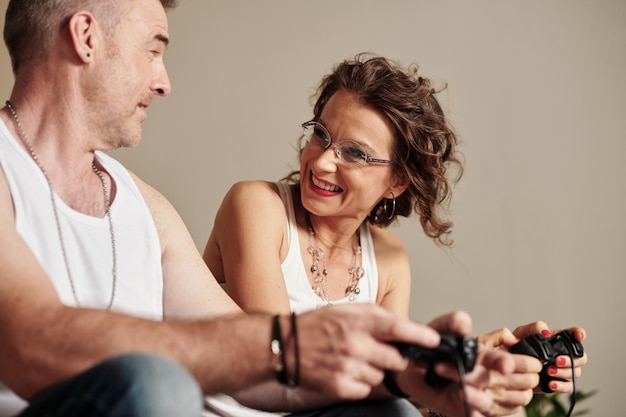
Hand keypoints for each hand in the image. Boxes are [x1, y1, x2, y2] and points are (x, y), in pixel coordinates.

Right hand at [291, 303, 439, 399]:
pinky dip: (359, 382)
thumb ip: (373, 316)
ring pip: (381, 375)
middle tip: (377, 350)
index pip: (398, 328)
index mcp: (358, 322)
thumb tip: (402, 324)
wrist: (284, 346)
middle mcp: (356, 345)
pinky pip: (365, 388)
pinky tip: (344, 370)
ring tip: (352, 359)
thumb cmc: (314, 325)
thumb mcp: (344, 310)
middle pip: (396, 359)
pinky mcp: (341, 386)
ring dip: (374, 370)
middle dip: (393, 356)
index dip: (420, 336)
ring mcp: (349, 368)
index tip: (434, 340)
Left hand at [395, 311, 521, 416]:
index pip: (504, 359)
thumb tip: (464, 325)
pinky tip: (467, 408)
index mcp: (483, 355)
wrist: (408, 367)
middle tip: (474, 371)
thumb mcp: (439, 328)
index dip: (506, 362)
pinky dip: (473, 412)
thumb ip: (452, 321)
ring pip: (488, 401)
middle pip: (498, 380)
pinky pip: (475, 415)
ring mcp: (476, 394)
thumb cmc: (430, 347)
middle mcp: (483, 375)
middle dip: (487, 377)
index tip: (505, 366)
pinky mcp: (464, 410)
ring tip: (464, 390)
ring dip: (478, 397)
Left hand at [511, 322, 587, 392]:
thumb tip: (546, 331)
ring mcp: (561, 369)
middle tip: (556, 361)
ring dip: (565, 372)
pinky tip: (551, 384)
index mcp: (555, 340)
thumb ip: (532, 328)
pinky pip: (569, 386)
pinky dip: (562, 385)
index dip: (579, 334)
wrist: (506, 368)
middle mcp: (562, 355)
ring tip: (548, 371)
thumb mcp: (520, 334)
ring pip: (576, 372)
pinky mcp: (558, 382)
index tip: (579, 336)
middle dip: (571, 359)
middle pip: (580, 357)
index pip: (572, 335)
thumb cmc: (513, 348)